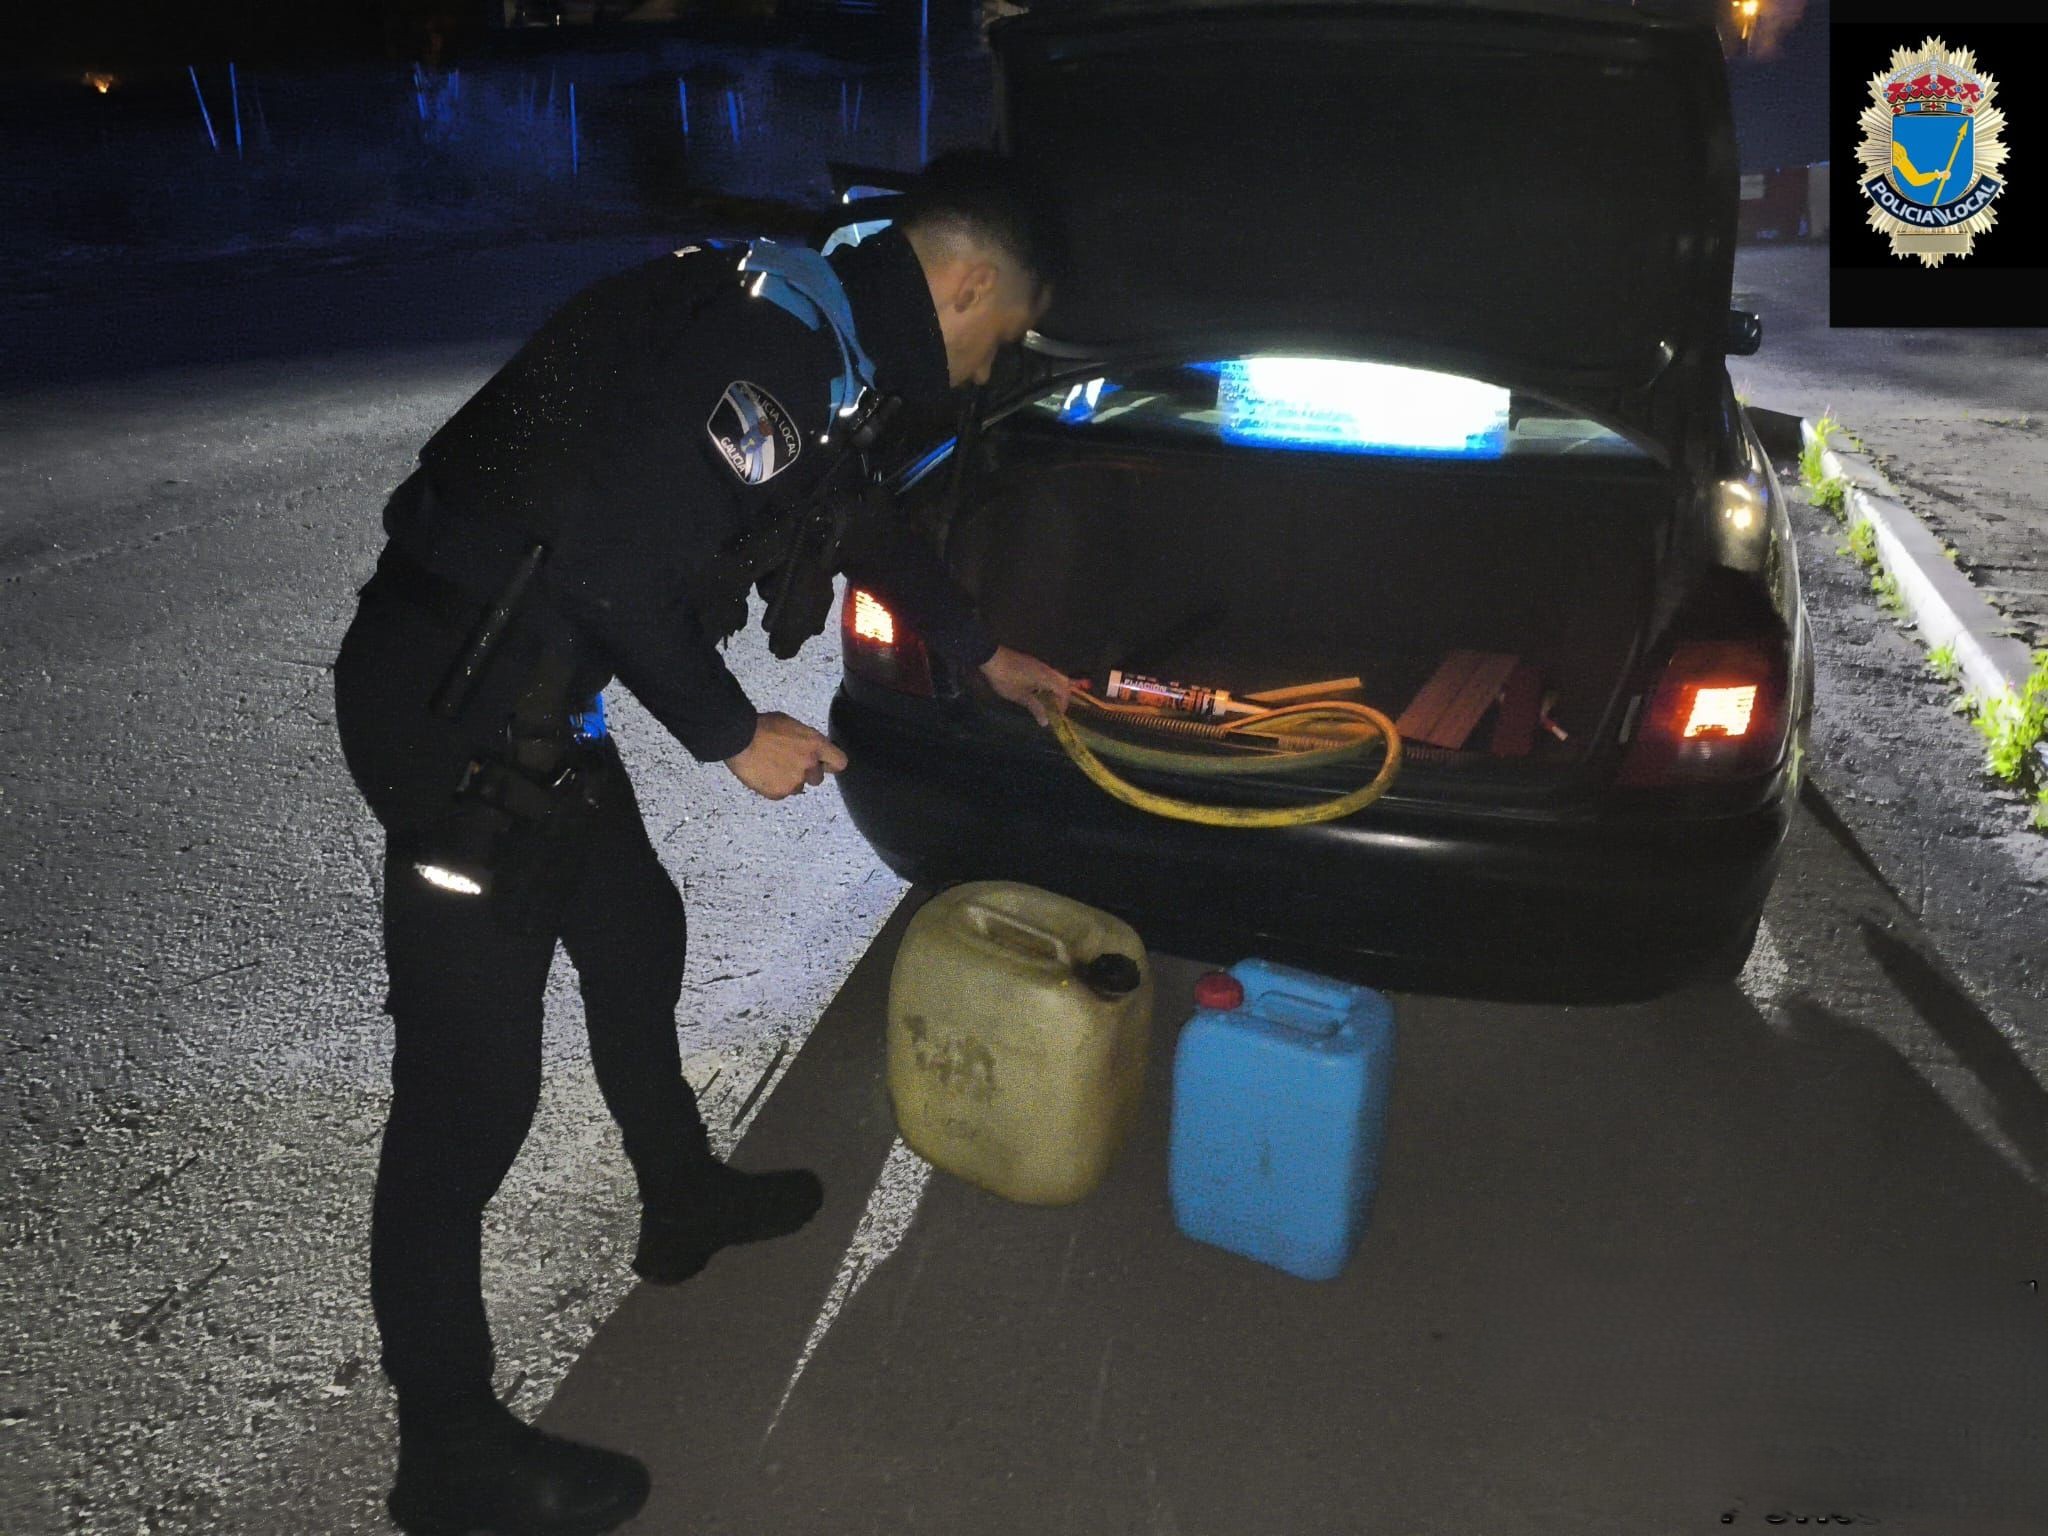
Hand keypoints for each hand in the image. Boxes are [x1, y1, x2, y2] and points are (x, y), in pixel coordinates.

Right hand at [723, 712, 848, 799]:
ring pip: (798, 786)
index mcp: (815, 745)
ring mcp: (794, 781)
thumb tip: (809, 748)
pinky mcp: (778, 793)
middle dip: (806, 773)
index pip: (840, 762)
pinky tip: (763, 774)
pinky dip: (773, 786)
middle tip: (789, 764)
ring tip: (772, 767)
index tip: (824, 764)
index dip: (831, 764)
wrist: (739, 738)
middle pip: (817, 778)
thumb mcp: (792, 725)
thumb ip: (806, 740)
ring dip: (789, 780)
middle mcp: (809, 765)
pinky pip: (781, 793)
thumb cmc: (763, 726)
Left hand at [978, 646, 1073, 726]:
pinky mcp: (1031, 662)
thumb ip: (1035, 708)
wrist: (992, 657)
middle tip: (1054, 707)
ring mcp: (1038, 664)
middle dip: (1061, 695)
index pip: (1064, 691)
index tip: (1057, 714)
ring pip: (1054, 676)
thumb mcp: (1020, 696)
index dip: (1063, 704)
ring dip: (1054, 689)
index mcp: (1046, 678)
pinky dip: (1047, 683)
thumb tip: (1045, 722)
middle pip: (1063, 681)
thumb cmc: (1007, 679)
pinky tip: (1036, 690)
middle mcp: (1046, 669)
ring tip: (1045, 701)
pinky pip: (1046, 673)